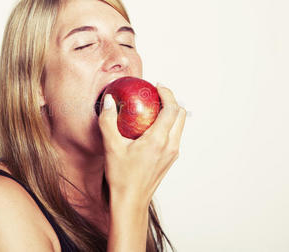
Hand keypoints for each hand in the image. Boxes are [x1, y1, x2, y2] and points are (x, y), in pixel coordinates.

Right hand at [98, 84, 185, 204]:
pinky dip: (169, 124)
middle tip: (156, 94)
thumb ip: (108, 121)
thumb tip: (108, 101)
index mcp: (158, 140)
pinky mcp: (170, 159)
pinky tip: (151, 126)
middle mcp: (170, 145)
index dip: (167, 93)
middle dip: (171, 100)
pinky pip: (175, 135)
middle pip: (181, 114)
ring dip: (171, 112)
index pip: (172, 109)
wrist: (131, 201)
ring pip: (180, 125)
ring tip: (154, 108)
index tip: (157, 86)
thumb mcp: (111, 146)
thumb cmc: (122, 177)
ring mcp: (173, 153)